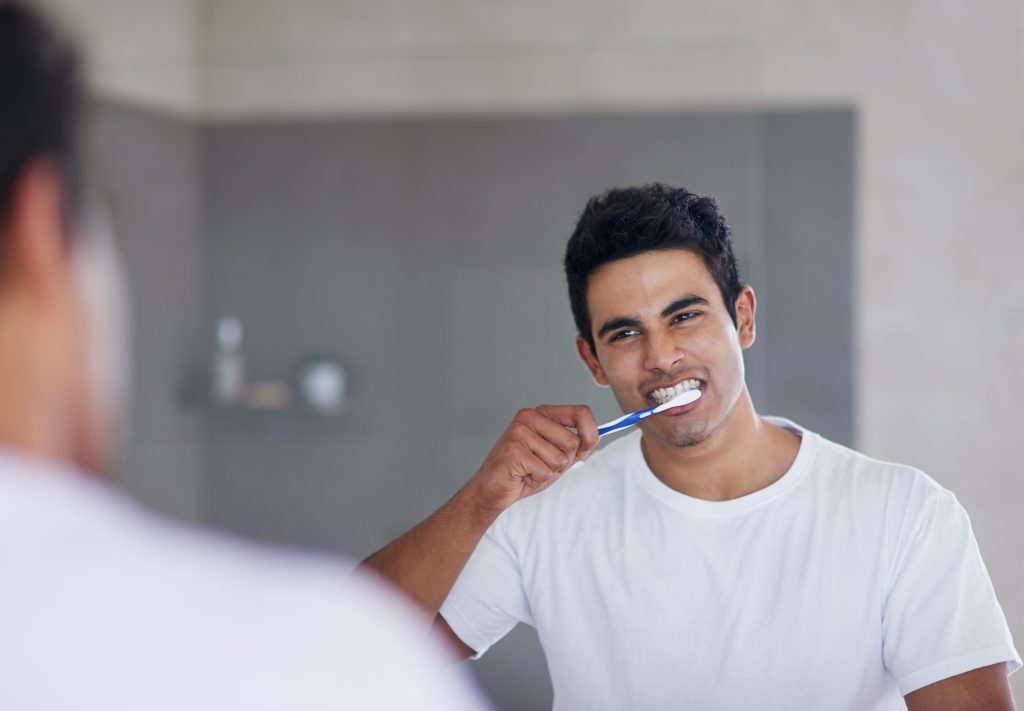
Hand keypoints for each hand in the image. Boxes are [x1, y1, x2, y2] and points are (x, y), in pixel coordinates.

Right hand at [468, 404, 598, 514]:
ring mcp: (520, 432)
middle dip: (563, 462)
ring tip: (531, 470)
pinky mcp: (514, 450)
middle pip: (572, 442)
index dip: (591, 433)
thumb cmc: (525, 471)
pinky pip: (545, 471)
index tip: (586, 449)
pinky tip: (523, 476)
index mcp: (542, 413)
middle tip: (542, 464)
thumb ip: (576, 446)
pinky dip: (537, 480)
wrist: (493, 488)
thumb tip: (597, 437)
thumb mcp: (556, 456)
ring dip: (549, 473)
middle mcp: (530, 416)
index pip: (580, 412)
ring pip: (560, 459)